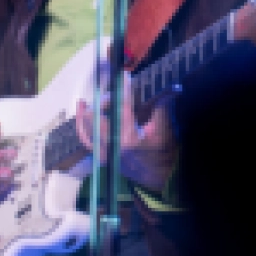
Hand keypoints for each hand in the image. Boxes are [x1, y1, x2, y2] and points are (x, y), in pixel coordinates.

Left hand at [76, 73, 175, 192]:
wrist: (160, 179)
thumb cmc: (164, 154)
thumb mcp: (165, 129)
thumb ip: (163, 106)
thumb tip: (173, 87)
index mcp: (128, 138)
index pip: (123, 108)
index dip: (123, 90)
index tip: (124, 75)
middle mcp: (111, 146)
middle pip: (98, 118)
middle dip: (104, 101)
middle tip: (113, 90)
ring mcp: (104, 153)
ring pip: (87, 129)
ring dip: (87, 113)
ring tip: (84, 102)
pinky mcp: (103, 157)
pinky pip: (86, 141)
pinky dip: (83, 127)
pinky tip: (82, 113)